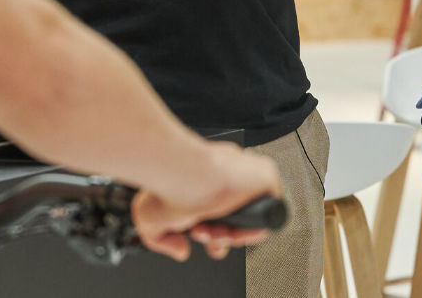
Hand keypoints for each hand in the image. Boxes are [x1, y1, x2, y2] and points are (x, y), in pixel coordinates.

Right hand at [130, 143, 281, 261]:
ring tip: (215, 232)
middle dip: (218, 236)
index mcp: (204, 180)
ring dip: (232, 235)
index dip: (209, 232)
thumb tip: (181, 249)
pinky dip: (256, 227)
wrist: (184, 171)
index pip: (217, 210)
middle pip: (234, 218)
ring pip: (249, 217)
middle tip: (205, 235)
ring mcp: (246, 176)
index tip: (196, 235)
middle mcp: (226, 177)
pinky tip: (236, 229)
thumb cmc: (167, 182)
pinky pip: (270, 212)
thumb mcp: (150, 216)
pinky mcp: (265, 176)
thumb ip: (161, 240)